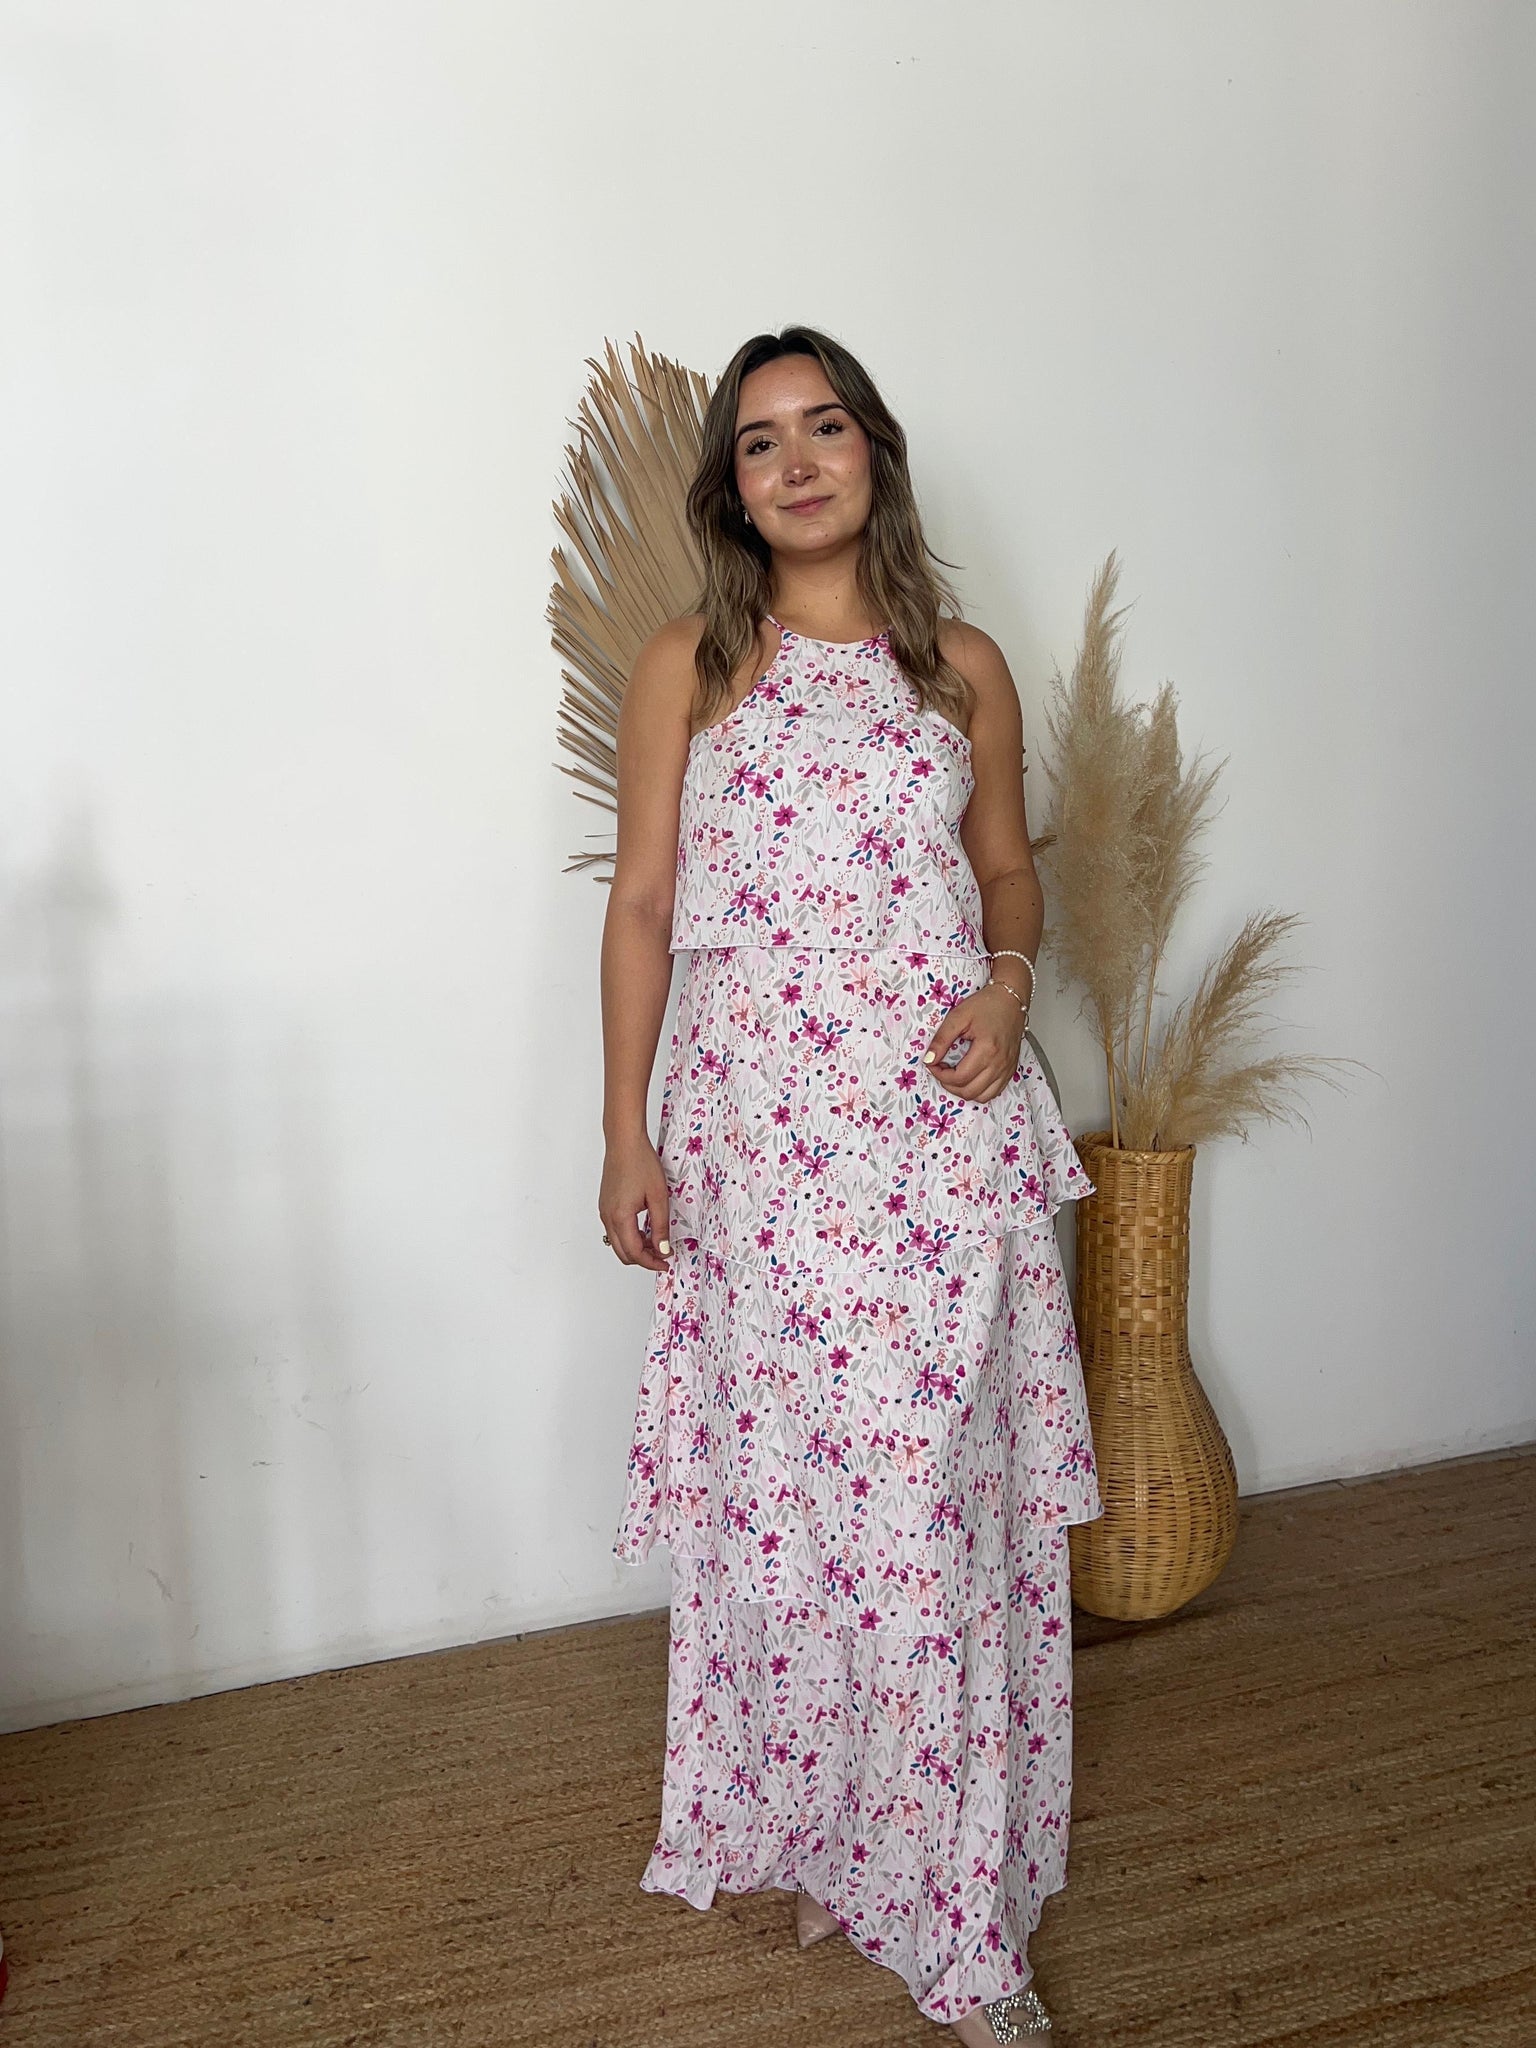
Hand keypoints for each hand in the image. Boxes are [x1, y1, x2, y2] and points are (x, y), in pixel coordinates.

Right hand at [599, 1132, 671, 1270]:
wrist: (624, 1142)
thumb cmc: (640, 1162)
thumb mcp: (658, 1197)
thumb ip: (660, 1226)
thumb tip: (663, 1249)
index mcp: (620, 1217)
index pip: (634, 1253)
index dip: (651, 1262)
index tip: (666, 1263)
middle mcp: (607, 1217)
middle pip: (623, 1253)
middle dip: (643, 1259)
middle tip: (663, 1256)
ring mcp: (604, 1211)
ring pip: (617, 1243)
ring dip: (636, 1248)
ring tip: (656, 1242)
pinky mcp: (605, 1205)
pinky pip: (614, 1230)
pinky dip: (629, 1237)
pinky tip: (645, 1229)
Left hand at [924, 983, 1025, 1102]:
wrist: (1011, 1000)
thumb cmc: (987, 1005)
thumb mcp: (958, 1016)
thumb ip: (942, 1039)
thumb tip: (929, 1059)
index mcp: (987, 1050)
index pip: (959, 1077)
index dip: (940, 1075)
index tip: (933, 1064)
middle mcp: (999, 1064)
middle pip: (969, 1091)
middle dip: (949, 1085)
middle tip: (941, 1070)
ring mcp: (1007, 1069)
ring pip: (982, 1097)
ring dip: (963, 1091)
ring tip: (954, 1076)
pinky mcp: (1010, 1070)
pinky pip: (994, 1092)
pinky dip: (979, 1091)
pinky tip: (969, 1078)